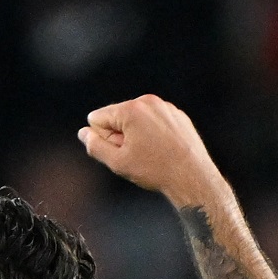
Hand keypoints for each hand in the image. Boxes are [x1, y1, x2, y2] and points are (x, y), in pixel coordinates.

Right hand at [78, 95, 222, 205]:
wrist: (193, 177)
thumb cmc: (155, 170)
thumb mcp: (117, 162)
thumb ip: (95, 146)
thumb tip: (84, 133)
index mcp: (131, 109)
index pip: (97, 118)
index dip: (103, 139)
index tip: (121, 152)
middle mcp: (148, 102)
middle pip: (117, 116)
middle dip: (120, 135)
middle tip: (137, 155)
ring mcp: (165, 107)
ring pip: (137, 119)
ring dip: (136, 135)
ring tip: (151, 153)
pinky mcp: (178, 115)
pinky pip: (154, 121)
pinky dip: (153, 134)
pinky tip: (163, 150)